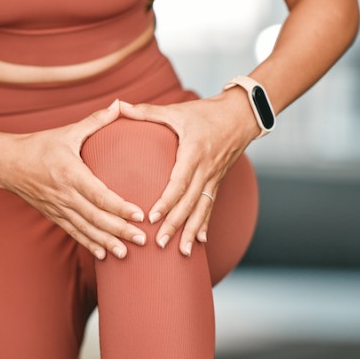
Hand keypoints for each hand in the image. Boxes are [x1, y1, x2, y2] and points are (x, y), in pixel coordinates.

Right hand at [0, 99, 146, 259]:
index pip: (99, 194)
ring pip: (86, 229)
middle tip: (143, 240)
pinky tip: (104, 255)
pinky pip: (74, 233)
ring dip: (107, 242)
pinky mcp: (54, 215)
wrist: (7, 163)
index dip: (120, 207)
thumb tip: (120, 104)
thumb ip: (96, 120)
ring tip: (127, 254)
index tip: (140, 215)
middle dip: (120, 230)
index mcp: (70, 173)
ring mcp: (58, 208)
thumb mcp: (69, 131)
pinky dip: (89, 244)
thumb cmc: (41, 144)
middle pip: (96, 217)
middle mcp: (64, 194)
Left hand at [118, 88, 259, 255]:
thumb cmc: (206, 112)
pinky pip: (210, 207)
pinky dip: (204, 225)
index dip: (167, 201)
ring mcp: (213, 178)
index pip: (180, 181)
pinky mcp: (217, 183)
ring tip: (180, 252)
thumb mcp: (177, 110)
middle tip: (160, 243)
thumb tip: (118, 106)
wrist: (241, 116)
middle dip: (175, 224)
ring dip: (191, 231)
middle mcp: (206, 169)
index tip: (152, 217)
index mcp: (194, 151)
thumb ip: (146, 111)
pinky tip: (199, 243)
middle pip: (190, 202)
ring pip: (202, 209)